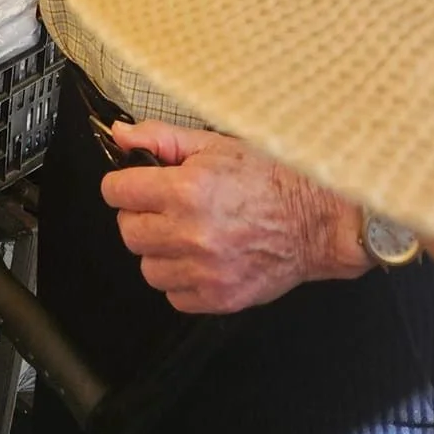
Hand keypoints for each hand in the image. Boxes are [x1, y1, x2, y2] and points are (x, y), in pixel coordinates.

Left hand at [101, 120, 367, 313]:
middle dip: (140, 217)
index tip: (133, 186)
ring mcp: (205, 270)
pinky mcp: (219, 297)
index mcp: (186, 190)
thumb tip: (119, 135)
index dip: (123, 185)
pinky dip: (181, 280)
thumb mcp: (213, 144)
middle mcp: (191, 232)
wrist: (316, 220)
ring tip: (185, 234)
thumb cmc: (269, 178)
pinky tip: (201, 259)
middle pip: (128, 232)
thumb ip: (159, 138)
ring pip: (148, 267)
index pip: (116, 192)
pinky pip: (174, 296)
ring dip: (160, 251)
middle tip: (164, 208)